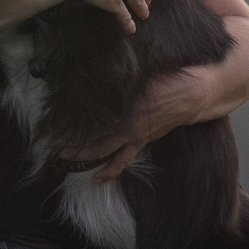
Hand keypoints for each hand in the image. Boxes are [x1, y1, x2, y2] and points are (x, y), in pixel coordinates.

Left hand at [64, 67, 213, 182]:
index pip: (94, 112)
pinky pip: (123, 159)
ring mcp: (134, 134)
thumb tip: (100, 70)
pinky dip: (110, 169)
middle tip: (54, 141)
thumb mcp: (143, 72)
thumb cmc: (169, 77)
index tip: (57, 117)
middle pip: (95, 133)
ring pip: (105, 148)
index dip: (75, 116)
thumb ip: (123, 76)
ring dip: (85, 154)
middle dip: (74, 139)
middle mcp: (127, 122)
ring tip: (66, 158)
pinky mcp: (141, 140)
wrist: (194, 94)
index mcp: (126, 103)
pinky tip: (97, 178)